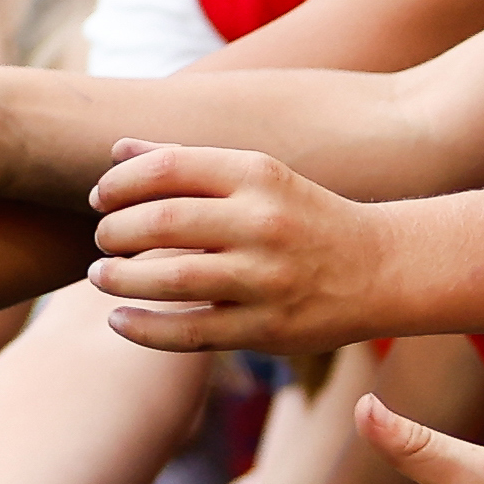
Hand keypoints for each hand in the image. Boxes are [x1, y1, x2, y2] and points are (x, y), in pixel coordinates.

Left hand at [86, 145, 398, 352]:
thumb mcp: (258, 176)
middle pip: (159, 222)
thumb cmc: (303, 218)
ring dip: (118, 279)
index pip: (167, 169)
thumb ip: (188, 163)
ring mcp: (266, 279)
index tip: (100, 199)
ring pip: (168, 279)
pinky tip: (118, 319)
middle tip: (103, 240)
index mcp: (258, 175)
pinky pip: (188, 332)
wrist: (383, 268)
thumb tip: (117, 150)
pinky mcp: (267, 328)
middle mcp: (262, 223)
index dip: (119, 184)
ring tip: (100, 276)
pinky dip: (143, 328)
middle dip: (113, 232)